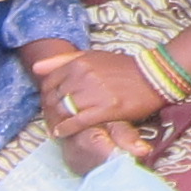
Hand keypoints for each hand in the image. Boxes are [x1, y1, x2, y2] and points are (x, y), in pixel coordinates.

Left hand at [30, 47, 164, 172]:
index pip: (50, 82)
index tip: (48, 104)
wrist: (154, 76)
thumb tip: (36, 68)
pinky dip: (66, 129)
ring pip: (64, 110)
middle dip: (50, 110)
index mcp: (80, 62)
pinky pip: (77, 122)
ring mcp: (94, 93)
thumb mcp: (93, 56)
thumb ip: (63, 60)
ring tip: (57, 126)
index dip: (45, 95)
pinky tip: (61, 133)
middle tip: (51, 118)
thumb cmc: (123, 68)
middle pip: (55, 98)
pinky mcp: (105, 109)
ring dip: (57, 120)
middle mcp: (84, 76)